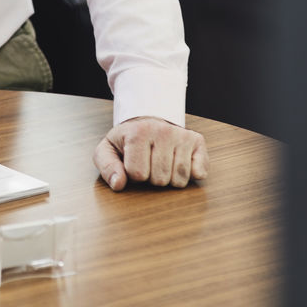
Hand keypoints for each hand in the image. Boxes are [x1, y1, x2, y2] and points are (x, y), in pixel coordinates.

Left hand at [93, 116, 208, 190]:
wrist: (146, 123)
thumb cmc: (126, 141)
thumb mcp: (108, 150)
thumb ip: (107, 167)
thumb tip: (118, 184)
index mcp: (138, 132)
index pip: (138, 174)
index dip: (134, 175)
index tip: (133, 163)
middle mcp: (162, 131)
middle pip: (160, 179)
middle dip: (152, 178)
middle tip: (148, 163)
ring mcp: (182, 135)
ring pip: (179, 179)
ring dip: (169, 179)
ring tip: (161, 164)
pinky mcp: (197, 141)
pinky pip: (199, 173)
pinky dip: (190, 176)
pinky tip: (177, 164)